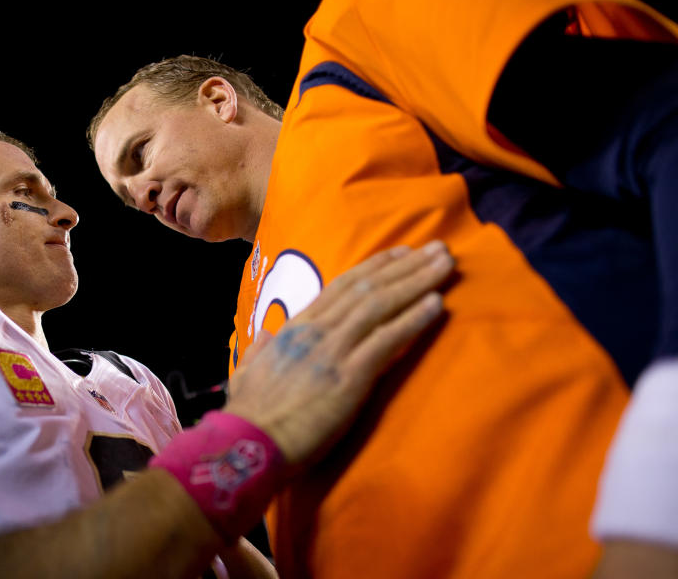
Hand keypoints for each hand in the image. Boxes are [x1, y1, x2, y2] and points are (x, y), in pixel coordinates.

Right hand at [223, 241, 453, 466]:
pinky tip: (436, 303)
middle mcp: (317, 330)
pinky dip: (414, 318)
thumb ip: (259, 348)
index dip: (374, 267)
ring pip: (381, 305)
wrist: (248, 444)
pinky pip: (387, 339)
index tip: (401, 252)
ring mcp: (334, 350)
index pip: (341, 287)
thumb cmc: (248, 414)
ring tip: (446, 264)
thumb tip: (265, 335)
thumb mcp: (246, 370)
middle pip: (368, 288)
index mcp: (296, 328)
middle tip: (438, 247)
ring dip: (417, 281)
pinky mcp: (350, 376)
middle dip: (406, 266)